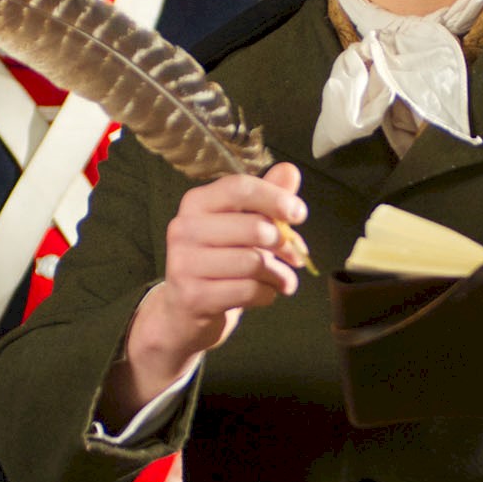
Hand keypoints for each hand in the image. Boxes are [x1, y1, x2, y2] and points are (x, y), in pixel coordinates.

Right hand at [126, 164, 307, 375]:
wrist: (183, 310)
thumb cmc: (219, 261)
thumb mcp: (241, 225)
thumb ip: (265, 198)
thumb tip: (289, 170)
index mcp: (197, 203)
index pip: (240, 188)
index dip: (275, 198)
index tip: (299, 213)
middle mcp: (185, 229)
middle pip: (254, 228)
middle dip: (283, 243)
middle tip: (294, 255)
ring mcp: (185, 264)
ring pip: (254, 263)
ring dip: (279, 275)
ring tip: (283, 280)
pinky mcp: (194, 296)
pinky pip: (248, 291)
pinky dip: (267, 294)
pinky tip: (265, 293)